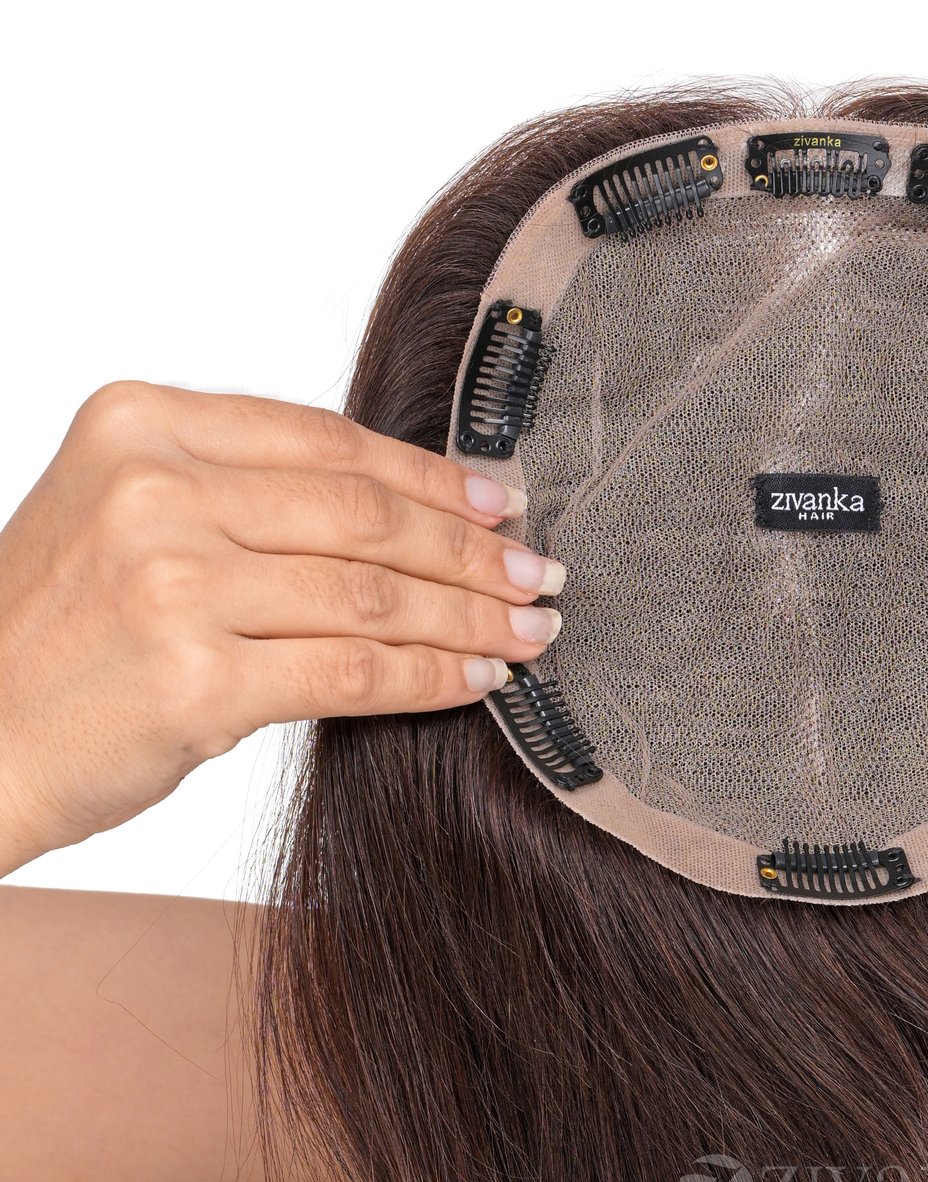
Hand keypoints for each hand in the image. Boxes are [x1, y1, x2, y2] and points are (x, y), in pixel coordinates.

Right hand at [0, 381, 561, 873]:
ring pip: (373, 595)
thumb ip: (245, 495)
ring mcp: (173, 585)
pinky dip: (432, 678)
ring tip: (529, 632)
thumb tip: (409, 510)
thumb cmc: (62, 634)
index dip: (433, 475)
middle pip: (364, 515)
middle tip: (539, 573)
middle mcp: (154, 492)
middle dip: (470, 550)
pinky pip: (355, 673)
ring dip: (470, 618)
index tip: (504, 501)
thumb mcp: (128, 519)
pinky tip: (478, 681)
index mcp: (140, 427)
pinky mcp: (197, 682)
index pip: (327, 442)